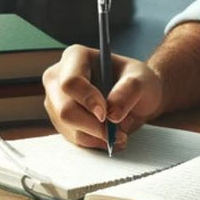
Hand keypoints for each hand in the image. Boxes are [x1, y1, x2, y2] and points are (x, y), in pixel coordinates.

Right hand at [43, 45, 163, 150]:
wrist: (136, 98)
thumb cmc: (136, 82)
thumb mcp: (142, 80)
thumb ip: (129, 91)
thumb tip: (111, 113)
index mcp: (76, 56)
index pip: (71, 82)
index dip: (88, 100)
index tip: (107, 114)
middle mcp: (58, 77)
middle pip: (64, 109)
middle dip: (93, 126)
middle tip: (118, 132)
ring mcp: (56, 101)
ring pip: (69, 128)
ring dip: (97, 135)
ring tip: (120, 132)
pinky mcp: (60, 121)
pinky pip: (73, 138)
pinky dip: (95, 142)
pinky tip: (111, 136)